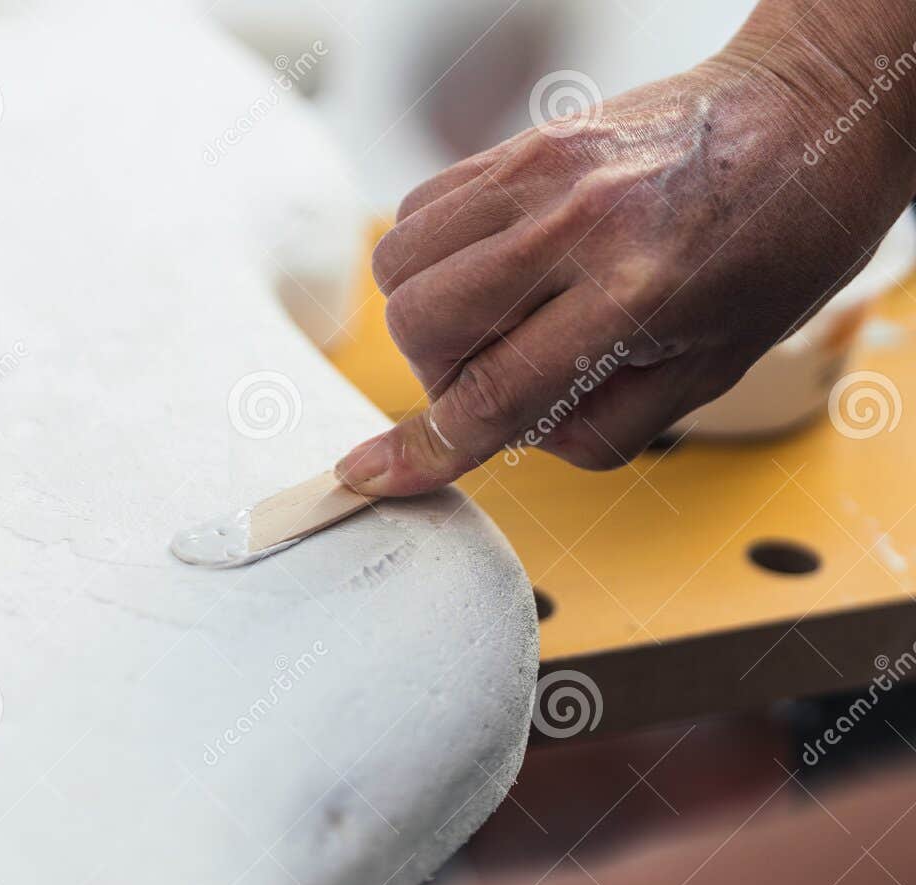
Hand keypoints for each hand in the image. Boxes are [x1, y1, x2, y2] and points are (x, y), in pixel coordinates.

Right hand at [337, 44, 915, 495]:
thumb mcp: (712, 369)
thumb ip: (602, 425)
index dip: (423, 450)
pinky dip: (431, 255)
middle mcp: (576, 222)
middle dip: (436, 374)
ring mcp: (541, 169)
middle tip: (492, 374)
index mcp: (635, 292)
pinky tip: (492, 269)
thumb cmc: (776, 246)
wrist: (807, 117)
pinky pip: (420, 207)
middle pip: (423, 322)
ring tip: (492, 319)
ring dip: (424, 312)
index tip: (369, 476)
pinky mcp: (522, 140)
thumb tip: (506, 438)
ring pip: (401, 260)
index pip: (491, 392)